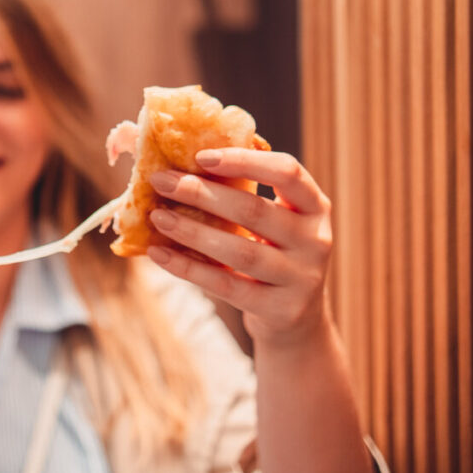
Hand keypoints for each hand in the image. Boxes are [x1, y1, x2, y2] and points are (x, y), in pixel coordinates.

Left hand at [145, 148, 332, 347]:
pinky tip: (159, 253)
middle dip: (202, 192)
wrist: (296, 317)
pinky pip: (226, 285)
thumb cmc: (272, 252)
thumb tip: (180, 164)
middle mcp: (316, 240)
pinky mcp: (280, 309)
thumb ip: (244, 193)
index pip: (287, 172)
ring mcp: (301, 278)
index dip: (244, 161)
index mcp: (315, 207)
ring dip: (192, 231)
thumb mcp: (275, 221)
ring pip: (239, 250)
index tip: (201, 156)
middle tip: (161, 181)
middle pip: (254, 210)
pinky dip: (188, 268)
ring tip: (157, 217)